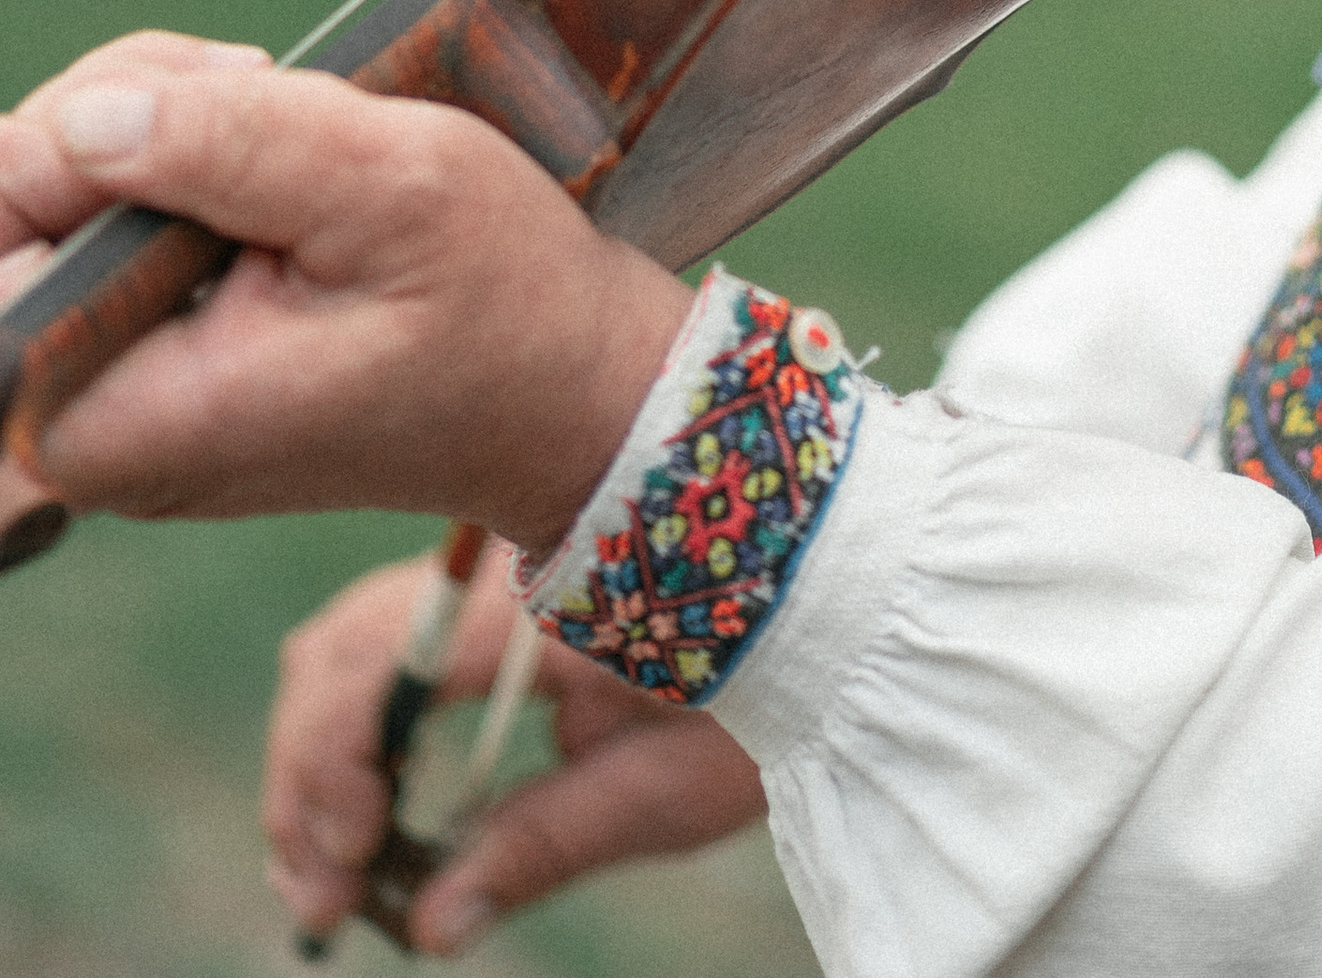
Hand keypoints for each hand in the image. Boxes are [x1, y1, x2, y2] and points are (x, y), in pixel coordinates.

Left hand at [0, 33, 688, 545]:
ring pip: (49, 218)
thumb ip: (230, 146)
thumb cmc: (500, 298)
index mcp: (112, 416)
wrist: (570, 391)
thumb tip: (82, 123)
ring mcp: (108, 411)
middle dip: (113, 115)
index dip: (69, 140)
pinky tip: (257, 156)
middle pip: (8, 219)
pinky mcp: (142, 377)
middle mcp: (80, 436)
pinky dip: (163, 170)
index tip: (218, 101)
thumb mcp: (391, 186)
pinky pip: (96, 249)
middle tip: (256, 86)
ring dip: (145, 128)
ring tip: (272, 111)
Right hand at [265, 556, 766, 956]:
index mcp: (543, 591)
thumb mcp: (674, 784)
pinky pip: (396, 640)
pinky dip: (363, 725)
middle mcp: (501, 559)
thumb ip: (543, 844)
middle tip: (322, 897)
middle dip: (308, 777)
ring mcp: (495, 565)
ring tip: (335, 871)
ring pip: (354, 641)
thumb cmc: (782, 679)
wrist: (851, 589)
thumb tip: (429, 926)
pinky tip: (371, 812)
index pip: (385, 664)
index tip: (343, 876)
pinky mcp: (501, 587)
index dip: (331, 771)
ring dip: (323, 754)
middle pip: (343, 648)